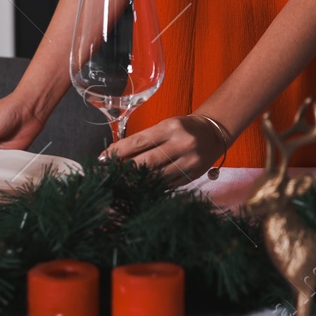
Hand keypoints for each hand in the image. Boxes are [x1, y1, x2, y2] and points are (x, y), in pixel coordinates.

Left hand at [103, 116, 226, 183]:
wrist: (213, 133)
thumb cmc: (183, 128)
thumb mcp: (165, 126)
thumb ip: (144, 140)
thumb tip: (117, 154)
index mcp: (170, 127)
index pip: (139, 141)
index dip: (118, 151)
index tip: (102, 159)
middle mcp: (181, 144)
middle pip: (147, 162)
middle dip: (125, 170)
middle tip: (108, 175)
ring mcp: (188, 162)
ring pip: (157, 176)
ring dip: (136, 182)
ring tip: (119, 184)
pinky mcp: (192, 176)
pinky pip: (168, 185)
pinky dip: (152, 187)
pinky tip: (140, 189)